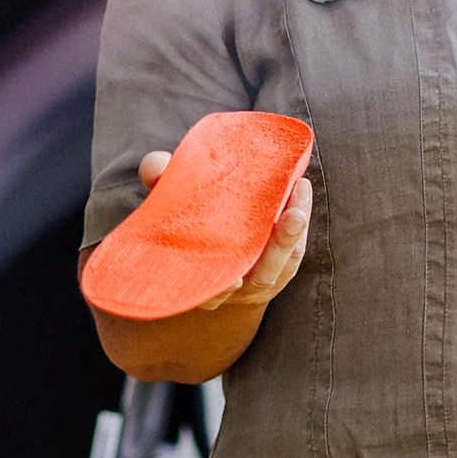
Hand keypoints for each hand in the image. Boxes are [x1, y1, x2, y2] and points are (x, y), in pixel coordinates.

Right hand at [136, 146, 313, 312]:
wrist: (200, 233)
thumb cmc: (179, 218)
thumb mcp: (165, 201)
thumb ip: (160, 182)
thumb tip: (157, 164)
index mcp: (196, 281)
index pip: (209, 293)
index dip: (221, 290)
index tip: (234, 279)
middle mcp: (228, 290)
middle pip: (259, 278)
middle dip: (279, 247)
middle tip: (293, 214)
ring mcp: (253, 283)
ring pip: (281, 265)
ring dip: (295, 231)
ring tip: (300, 191)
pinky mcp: (274, 272)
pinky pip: (292, 254)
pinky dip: (298, 226)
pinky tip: (300, 193)